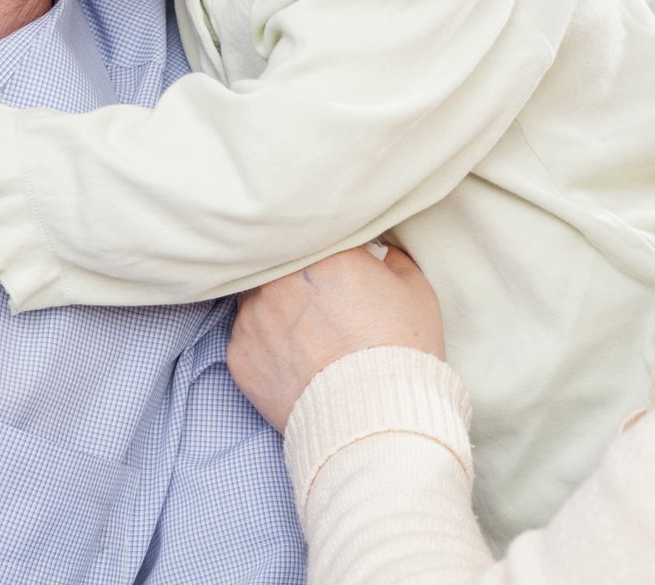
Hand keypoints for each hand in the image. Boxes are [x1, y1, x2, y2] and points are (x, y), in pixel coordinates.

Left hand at [229, 245, 445, 430]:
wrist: (374, 419)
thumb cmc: (401, 351)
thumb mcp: (415, 290)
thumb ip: (391, 258)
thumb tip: (378, 251)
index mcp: (324, 254)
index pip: (315, 234)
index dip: (327, 248)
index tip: (337, 263)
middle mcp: (280, 280)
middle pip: (279, 262)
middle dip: (294, 273)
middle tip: (317, 296)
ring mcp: (254, 318)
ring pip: (256, 297)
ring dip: (274, 305)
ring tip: (304, 331)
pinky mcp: (239, 355)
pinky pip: (247, 337)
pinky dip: (265, 343)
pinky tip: (293, 359)